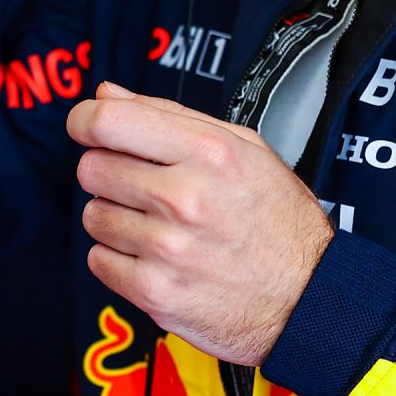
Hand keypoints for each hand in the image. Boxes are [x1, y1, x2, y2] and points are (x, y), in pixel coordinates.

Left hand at [67, 82, 332, 364]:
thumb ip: (170, 116)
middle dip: (109, 174)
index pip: (109, 122)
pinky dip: (118, 259)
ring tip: (158, 227)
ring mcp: (168, 248)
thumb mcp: (244, 149)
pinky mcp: (155, 292)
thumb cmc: (279, 221)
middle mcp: (186, 198)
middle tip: (141, 188)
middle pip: (92, 169)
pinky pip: (98, 261)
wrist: (310, 300)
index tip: (87, 129)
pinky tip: (154, 258)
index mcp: (210, 153)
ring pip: (93, 216)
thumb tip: (106, 95)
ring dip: (116, 219)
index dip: (85, 122)